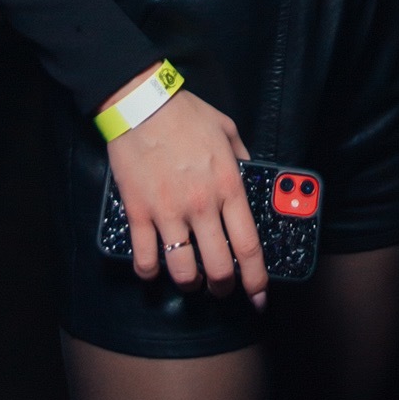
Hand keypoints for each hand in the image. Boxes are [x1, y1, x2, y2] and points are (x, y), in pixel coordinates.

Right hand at [105, 83, 267, 307]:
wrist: (142, 103)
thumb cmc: (185, 113)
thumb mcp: (228, 130)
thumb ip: (242, 157)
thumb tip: (250, 174)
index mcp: (228, 186)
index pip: (248, 246)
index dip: (256, 280)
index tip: (260, 296)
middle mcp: (202, 206)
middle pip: (218, 268)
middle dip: (224, 287)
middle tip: (222, 287)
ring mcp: (168, 212)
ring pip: (182, 271)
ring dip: (189, 283)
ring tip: (190, 279)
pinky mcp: (138, 213)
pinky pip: (145, 258)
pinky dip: (150, 272)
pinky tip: (154, 269)